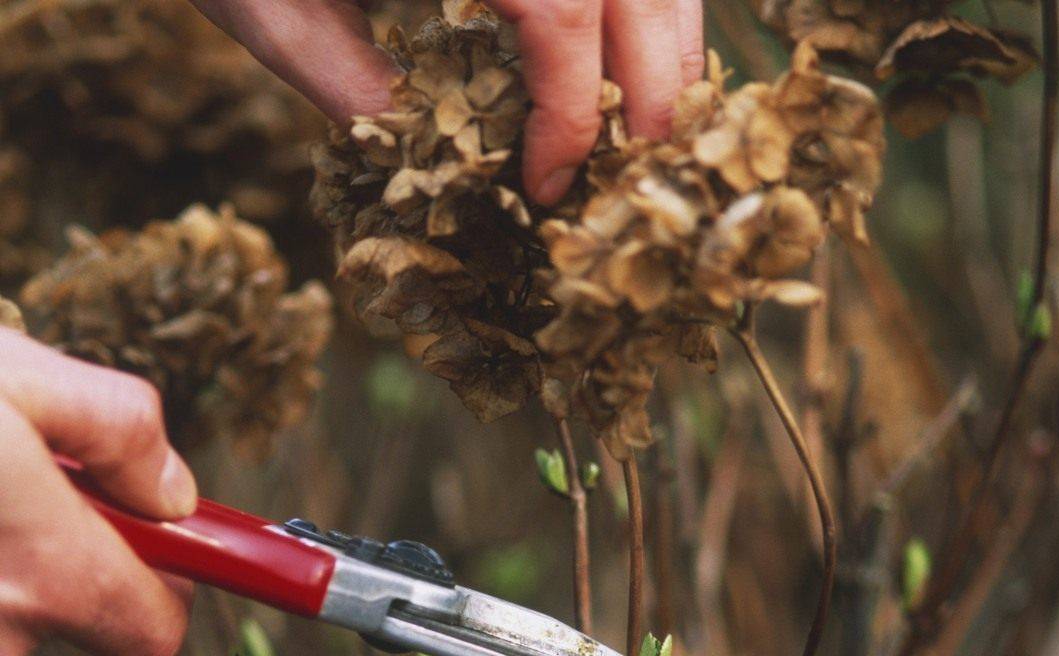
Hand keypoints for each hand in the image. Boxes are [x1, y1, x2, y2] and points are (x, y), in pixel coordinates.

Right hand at [0, 329, 197, 655]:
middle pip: (72, 617)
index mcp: (44, 575)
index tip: (161, 546)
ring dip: (3, 556)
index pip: (153, 636)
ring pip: (6, 613)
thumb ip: (118, 430)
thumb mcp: (18, 380)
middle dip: (62, 556)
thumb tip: (174, 493)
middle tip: (23, 483)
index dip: (166, 588)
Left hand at [189, 0, 703, 203]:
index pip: (558, 11)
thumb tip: (433, 164)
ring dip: (669, 44)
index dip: (572, 112)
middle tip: (636, 178)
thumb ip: (340, 74)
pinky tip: (636, 54)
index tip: (548, 184)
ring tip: (652, 125)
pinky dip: (650, 4)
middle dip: (653, 91)